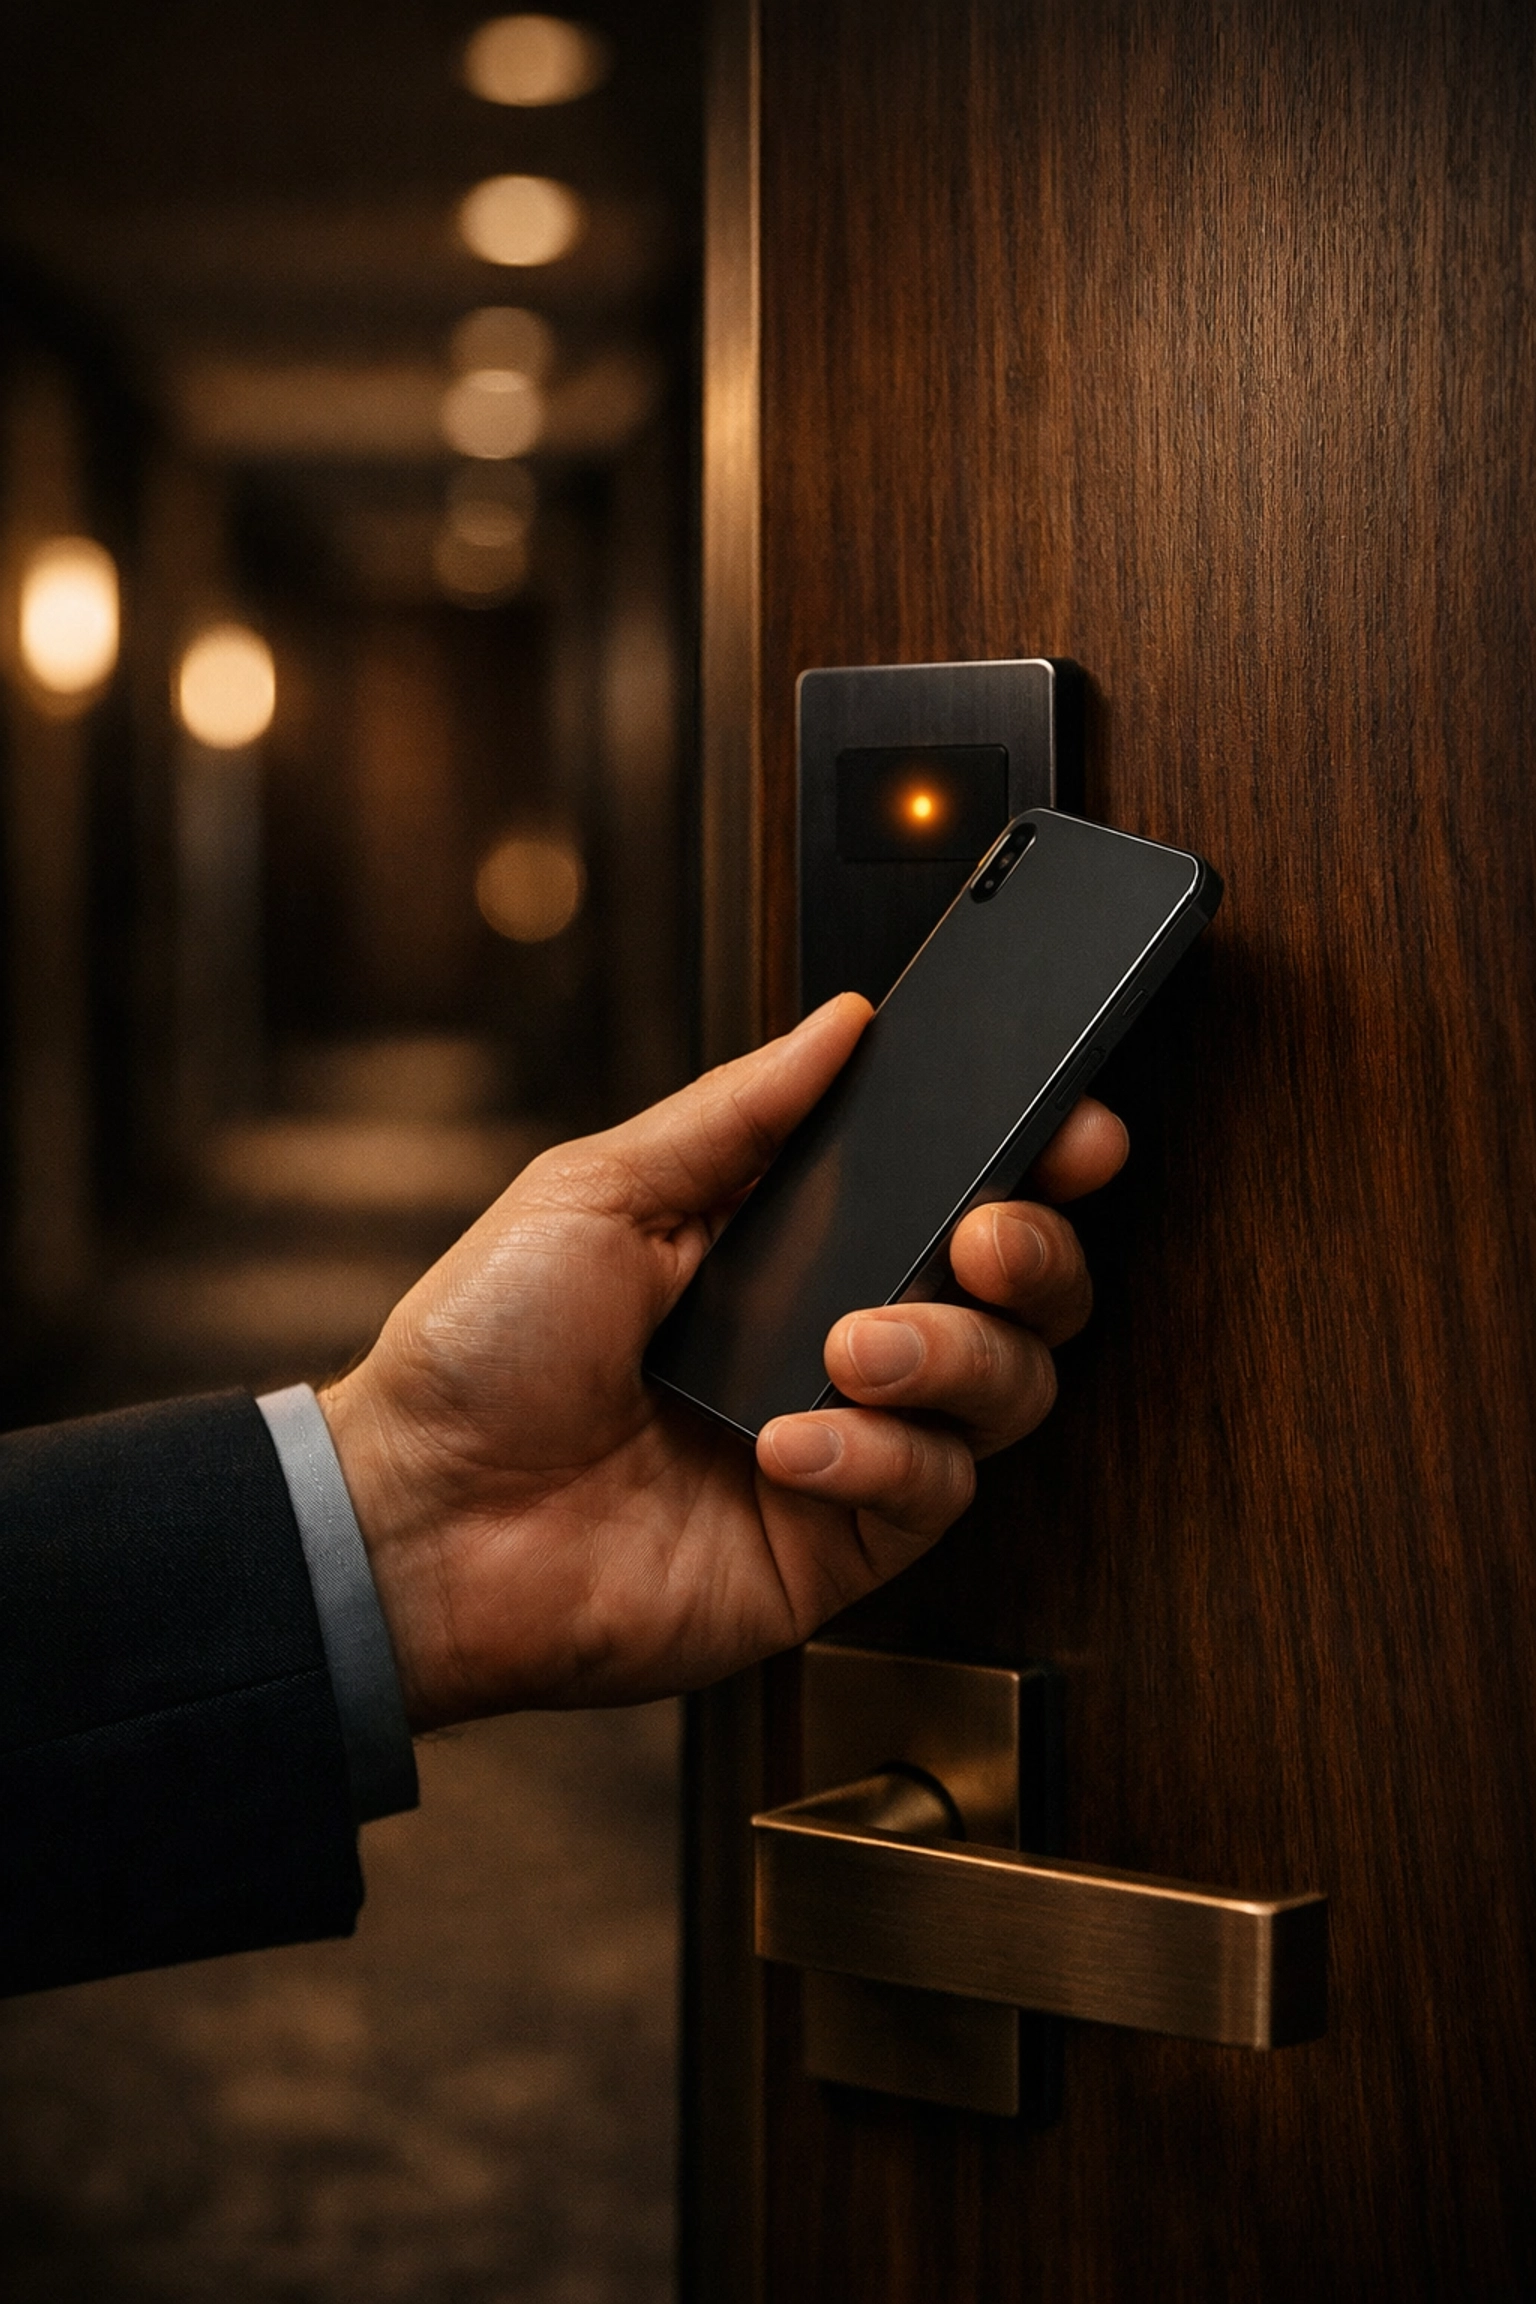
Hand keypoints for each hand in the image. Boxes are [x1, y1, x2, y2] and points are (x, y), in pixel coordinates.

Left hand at [320, 994, 1127, 1728]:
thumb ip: (736, 1113)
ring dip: (954, 1352)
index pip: (953, 1188)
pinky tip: (789, 1444)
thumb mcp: (599, 1190)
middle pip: (1019, 1291)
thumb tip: (841, 1025)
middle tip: (981, 1237)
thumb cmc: (481, 1349)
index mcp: (790, 1244)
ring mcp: (850, 1443)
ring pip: (1009, 1388)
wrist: (417, 1516)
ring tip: (853, 1344)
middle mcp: (838, 1337)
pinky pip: (935, 1492)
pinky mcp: (840, 1544)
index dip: (1033, 1158)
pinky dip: (880, 1455)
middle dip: (1033, 1250)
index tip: (1070, 1129)